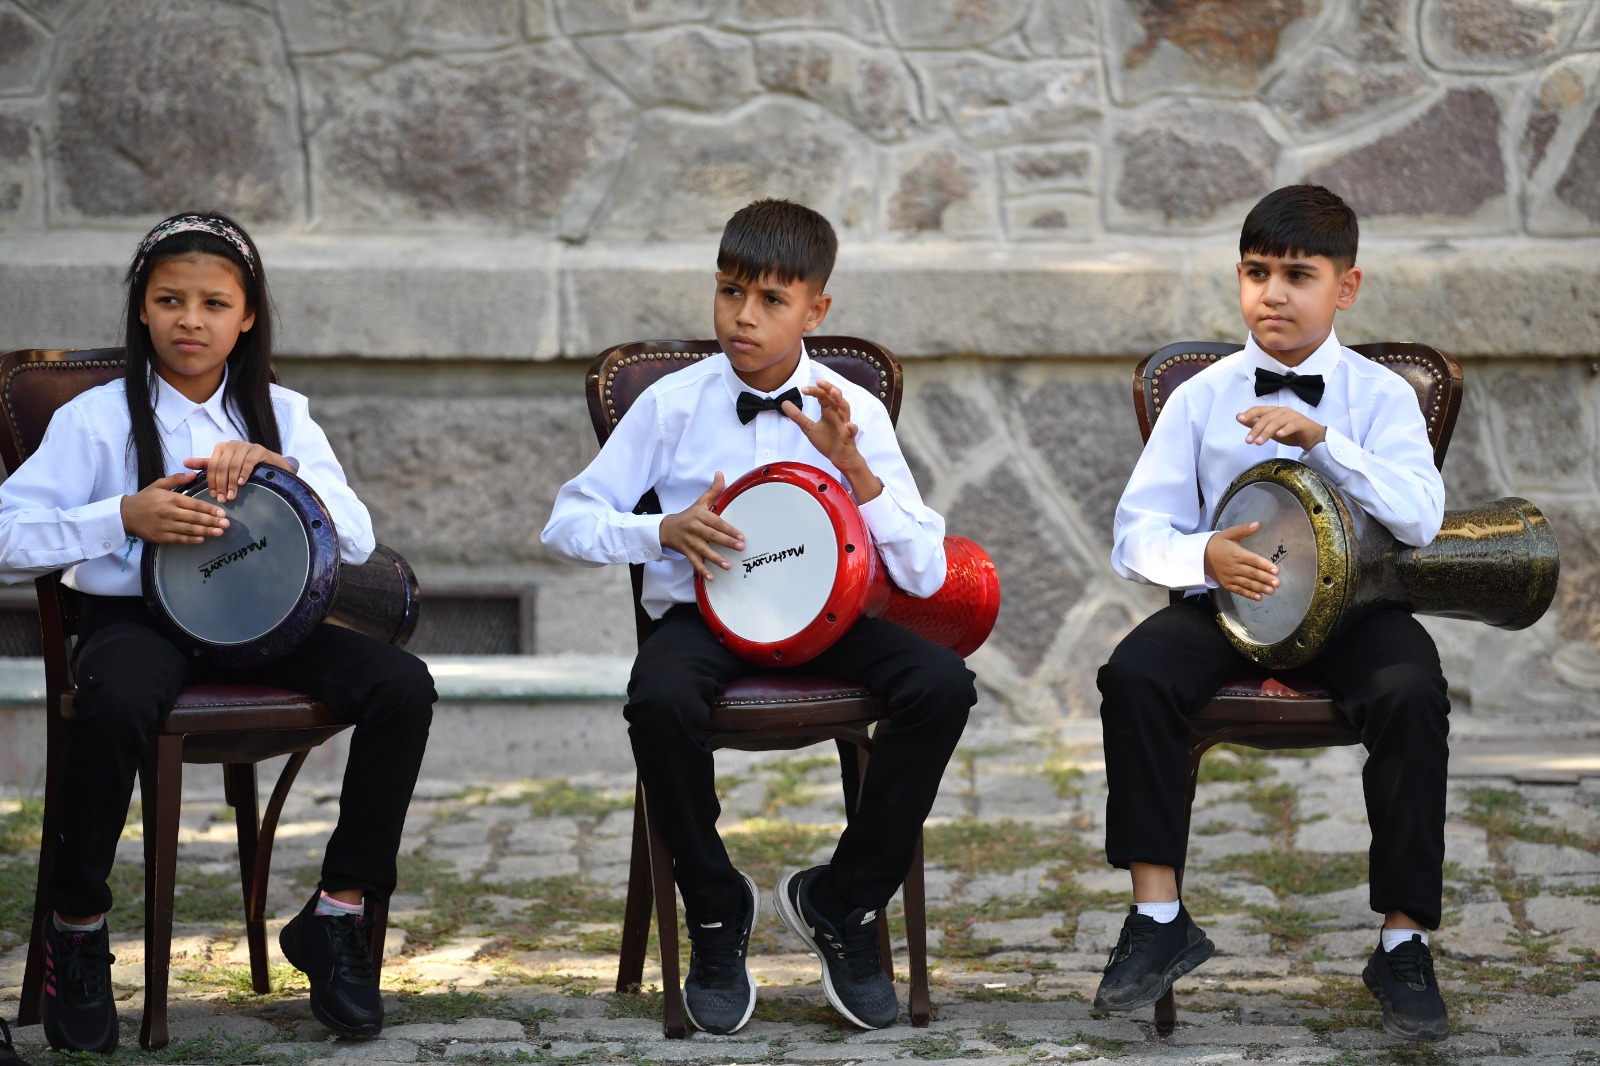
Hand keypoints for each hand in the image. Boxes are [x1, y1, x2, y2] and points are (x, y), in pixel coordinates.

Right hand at [120, 471, 228, 543]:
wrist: (124, 515)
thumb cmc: (144, 499)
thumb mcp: (159, 484)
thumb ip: (177, 479)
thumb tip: (194, 474)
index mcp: (171, 498)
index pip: (195, 504)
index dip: (210, 510)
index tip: (222, 513)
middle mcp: (169, 512)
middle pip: (195, 518)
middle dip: (212, 521)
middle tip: (226, 524)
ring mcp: (165, 526)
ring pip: (189, 530)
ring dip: (206, 531)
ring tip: (220, 533)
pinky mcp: (160, 537)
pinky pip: (179, 539)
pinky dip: (191, 540)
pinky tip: (202, 539)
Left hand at [183, 442, 291, 500]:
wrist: (269, 462)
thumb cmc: (244, 465)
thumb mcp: (223, 465)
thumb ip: (206, 464)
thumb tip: (184, 462)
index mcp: (221, 448)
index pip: (212, 465)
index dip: (212, 481)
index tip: (214, 496)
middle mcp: (232, 444)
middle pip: (222, 466)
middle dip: (222, 484)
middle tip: (224, 499)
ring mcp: (246, 446)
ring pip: (234, 465)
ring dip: (232, 482)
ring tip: (233, 496)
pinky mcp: (258, 450)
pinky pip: (248, 462)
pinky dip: (244, 473)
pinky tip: (242, 483)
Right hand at [658, 472, 744, 582]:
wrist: (666, 528)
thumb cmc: (688, 515)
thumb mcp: (699, 502)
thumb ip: (713, 490)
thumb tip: (721, 473)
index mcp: (700, 516)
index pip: (717, 522)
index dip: (729, 529)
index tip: (741, 536)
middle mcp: (695, 528)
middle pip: (712, 536)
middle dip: (727, 542)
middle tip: (741, 548)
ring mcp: (690, 541)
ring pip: (704, 551)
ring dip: (716, 559)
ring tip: (728, 566)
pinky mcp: (686, 552)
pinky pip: (694, 562)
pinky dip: (702, 570)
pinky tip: (711, 577)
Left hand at [786, 382, 881, 502]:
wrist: (839, 458)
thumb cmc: (828, 441)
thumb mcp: (808, 428)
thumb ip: (798, 416)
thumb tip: (784, 403)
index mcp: (829, 411)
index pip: (823, 396)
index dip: (814, 391)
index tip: (803, 389)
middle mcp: (838, 414)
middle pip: (835, 397)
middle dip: (828, 388)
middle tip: (819, 382)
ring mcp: (844, 425)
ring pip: (845, 409)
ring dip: (840, 400)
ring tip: (834, 393)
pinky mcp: (849, 437)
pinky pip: (851, 431)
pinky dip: (851, 428)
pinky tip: (849, 425)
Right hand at [1204, 522, 1278, 599]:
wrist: (1199, 556)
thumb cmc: (1217, 544)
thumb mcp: (1228, 533)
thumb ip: (1243, 530)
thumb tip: (1257, 524)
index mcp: (1236, 554)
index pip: (1253, 560)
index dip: (1265, 565)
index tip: (1277, 570)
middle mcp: (1234, 567)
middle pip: (1252, 573)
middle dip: (1266, 579)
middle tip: (1277, 583)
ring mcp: (1230, 577)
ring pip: (1247, 583)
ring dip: (1260, 588)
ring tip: (1271, 591)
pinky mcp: (1227, 584)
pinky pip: (1239, 590)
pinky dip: (1249, 594)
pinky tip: (1259, 597)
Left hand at [1236, 405, 1326, 448]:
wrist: (1311, 438)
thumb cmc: (1290, 433)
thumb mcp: (1270, 430)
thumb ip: (1255, 423)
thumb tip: (1239, 417)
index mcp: (1274, 411)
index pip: (1259, 409)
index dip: (1249, 414)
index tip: (1240, 419)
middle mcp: (1282, 411)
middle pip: (1266, 418)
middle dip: (1256, 429)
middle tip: (1248, 441)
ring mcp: (1292, 416)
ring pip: (1277, 422)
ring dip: (1266, 432)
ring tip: (1258, 442)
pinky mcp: (1301, 424)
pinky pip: (1292, 425)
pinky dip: (1285, 430)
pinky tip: (1279, 435)